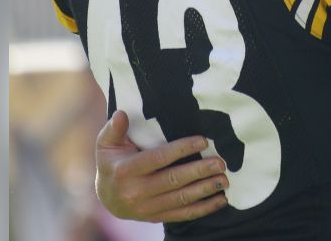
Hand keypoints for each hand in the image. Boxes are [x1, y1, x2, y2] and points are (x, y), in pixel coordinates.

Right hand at [95, 110, 229, 222]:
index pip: (158, 158)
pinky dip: (203, 209)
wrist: (107, 198)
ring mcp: (146, 208)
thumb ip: (114, 128)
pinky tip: (220, 200)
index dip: (182, 149)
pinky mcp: (156, 218)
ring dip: (205, 189)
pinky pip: (183, 215)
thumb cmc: (112, 163)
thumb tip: (121, 113)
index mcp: (125, 171)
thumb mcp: (106, 144)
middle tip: (221, 163)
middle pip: (174, 180)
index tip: (204, 141)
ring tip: (224, 180)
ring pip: (181, 199)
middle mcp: (136, 192)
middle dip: (200, 171)